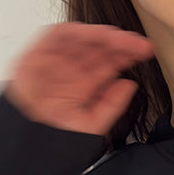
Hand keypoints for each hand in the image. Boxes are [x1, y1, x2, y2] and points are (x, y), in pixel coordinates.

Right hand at [3, 21, 156, 136]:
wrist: (29, 142)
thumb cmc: (55, 136)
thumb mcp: (91, 124)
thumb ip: (111, 105)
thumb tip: (129, 85)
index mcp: (86, 85)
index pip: (109, 64)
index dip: (127, 55)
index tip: (144, 52)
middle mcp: (73, 70)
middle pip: (99, 49)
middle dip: (120, 44)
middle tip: (138, 44)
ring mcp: (57, 61)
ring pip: (82, 39)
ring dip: (102, 36)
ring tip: (120, 39)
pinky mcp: (38, 54)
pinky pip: (58, 36)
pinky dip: (76, 32)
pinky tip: (94, 35)